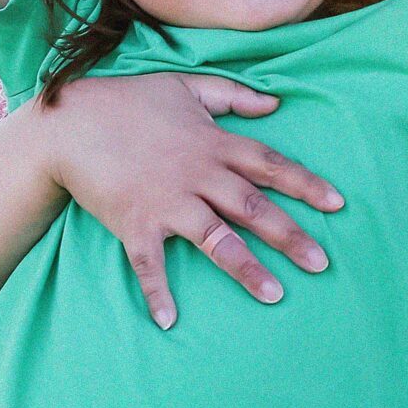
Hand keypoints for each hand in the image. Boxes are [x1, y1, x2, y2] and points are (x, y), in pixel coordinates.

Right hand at [34, 72, 342, 328]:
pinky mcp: (134, 223)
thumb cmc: (128, 101)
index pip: (270, 164)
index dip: (305, 184)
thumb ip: (233, 95)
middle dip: (290, 235)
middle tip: (322, 263)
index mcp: (213, 143)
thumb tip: (276, 102)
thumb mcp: (185, 86)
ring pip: (215, 238)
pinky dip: (158, 292)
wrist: (69, 122)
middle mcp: (197, 174)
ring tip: (275, 295)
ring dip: (246, 267)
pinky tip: (169, 321)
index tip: (338, 204)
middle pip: (252, 206)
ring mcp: (166, 201)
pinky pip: (150, 264)